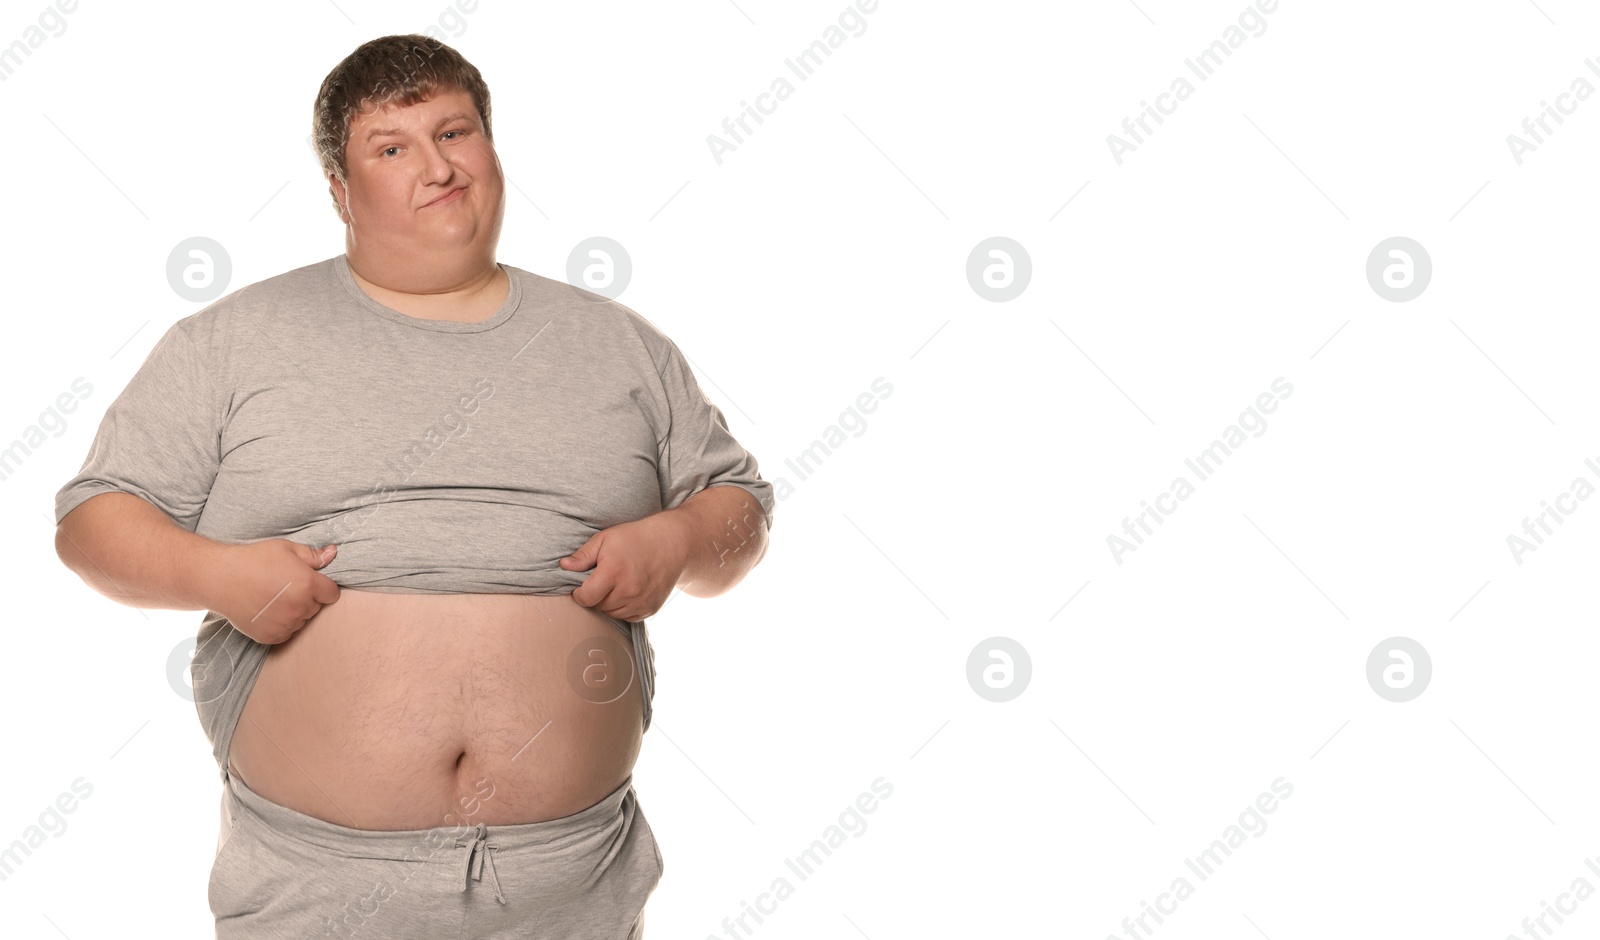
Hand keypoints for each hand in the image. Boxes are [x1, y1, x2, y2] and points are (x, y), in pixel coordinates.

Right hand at [205, 540, 341, 644]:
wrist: (220, 579)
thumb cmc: (253, 560)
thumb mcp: (285, 548)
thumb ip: (313, 555)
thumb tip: (333, 553)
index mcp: (308, 585)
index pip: (332, 594)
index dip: (323, 587)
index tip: (311, 583)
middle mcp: (299, 607)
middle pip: (316, 607)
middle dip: (307, 599)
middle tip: (285, 587)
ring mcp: (285, 624)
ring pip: (301, 621)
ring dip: (294, 612)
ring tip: (272, 598)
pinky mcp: (272, 637)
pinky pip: (286, 633)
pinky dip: (280, 624)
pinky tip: (266, 610)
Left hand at [559, 514, 688, 621]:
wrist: (672, 543)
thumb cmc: (635, 538)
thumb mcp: (606, 538)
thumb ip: (583, 555)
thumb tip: (563, 567)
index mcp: (613, 572)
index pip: (585, 598)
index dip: (579, 593)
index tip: (582, 585)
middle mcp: (628, 590)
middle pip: (598, 606)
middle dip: (595, 596)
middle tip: (602, 581)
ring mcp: (641, 601)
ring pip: (612, 613)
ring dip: (608, 603)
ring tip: (616, 584)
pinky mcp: (650, 608)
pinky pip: (628, 617)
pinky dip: (623, 608)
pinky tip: (627, 591)